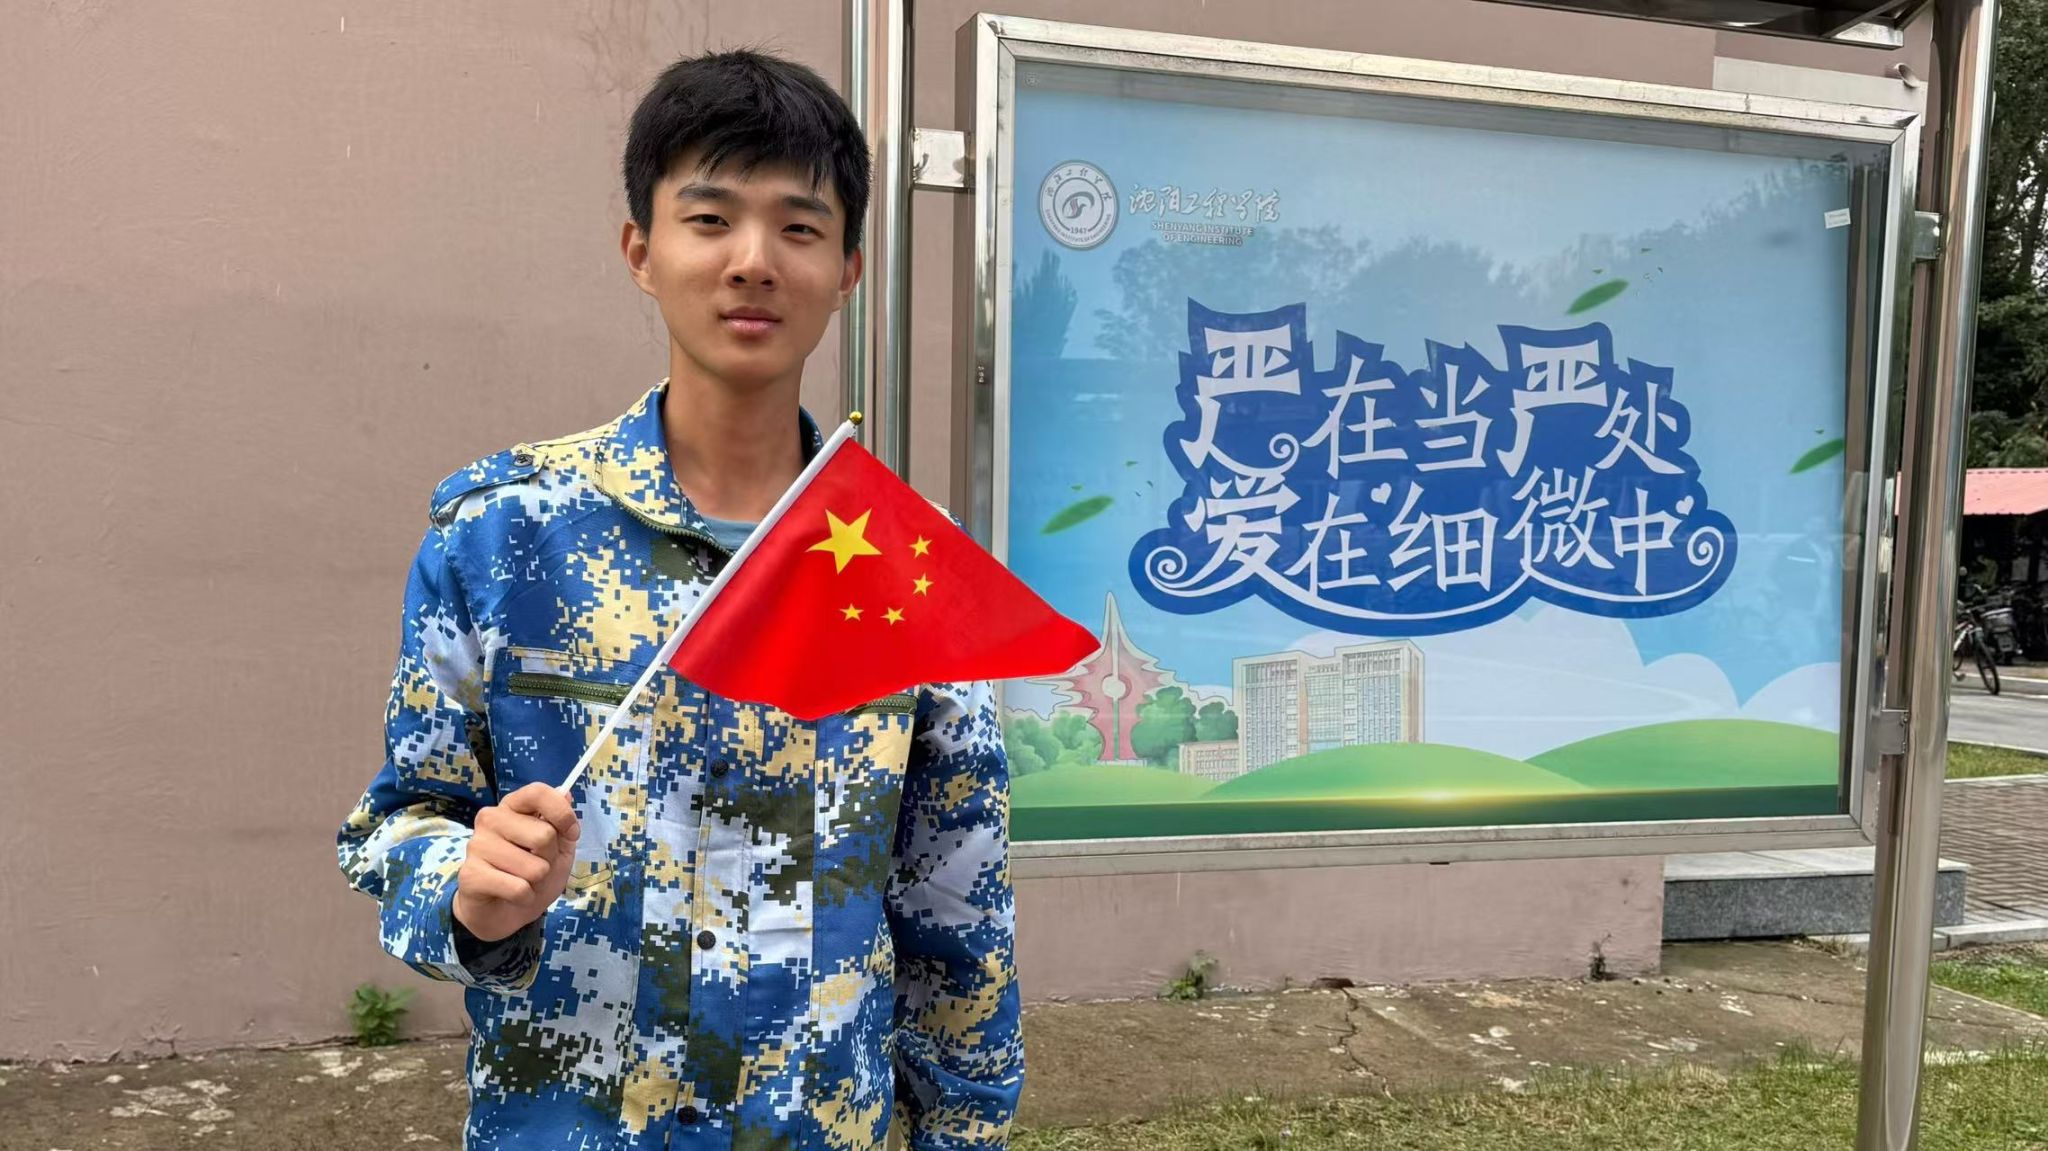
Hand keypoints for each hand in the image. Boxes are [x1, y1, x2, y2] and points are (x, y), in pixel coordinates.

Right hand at [452, 782, 581, 942]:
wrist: (503, 912)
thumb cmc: (532, 875)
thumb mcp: (559, 850)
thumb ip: (563, 824)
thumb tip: (565, 793)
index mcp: (512, 806)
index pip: (537, 792)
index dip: (562, 814)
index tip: (572, 833)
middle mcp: (490, 819)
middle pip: (543, 835)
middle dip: (550, 858)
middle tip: (537, 867)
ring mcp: (477, 845)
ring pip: (533, 867)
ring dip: (537, 882)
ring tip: (522, 881)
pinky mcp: (470, 874)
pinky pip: (518, 888)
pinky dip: (525, 897)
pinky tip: (513, 895)